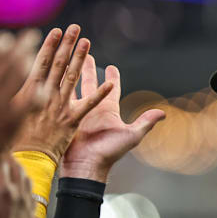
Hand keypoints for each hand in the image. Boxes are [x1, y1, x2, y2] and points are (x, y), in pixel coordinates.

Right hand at [0, 30, 43, 186]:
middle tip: (32, 36)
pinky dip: (36, 94)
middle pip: (5, 64)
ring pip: (17, 80)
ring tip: (38, 55)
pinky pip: (28, 104)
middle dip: (20, 48)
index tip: (6, 38)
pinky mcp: (10, 124)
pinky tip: (45, 87)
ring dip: (29, 64)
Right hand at [0, 155, 33, 217]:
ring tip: (10, 166)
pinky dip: (25, 184)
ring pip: (26, 178)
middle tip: (0, 153)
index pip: (1, 162)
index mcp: (2, 190)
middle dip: (7, 158)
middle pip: (16, 167)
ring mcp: (26, 202)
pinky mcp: (31, 211)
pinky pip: (32, 192)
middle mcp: (18, 193)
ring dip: (18, 169)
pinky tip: (20, 185)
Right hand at [11, 25, 112, 162]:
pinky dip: (99, 95)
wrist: (21, 162)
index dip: (48, 46)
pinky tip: (110, 83)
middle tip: (74, 27)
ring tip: (87, 42)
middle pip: (57, 65)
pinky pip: (88, 106)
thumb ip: (2, 93)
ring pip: (72, 79)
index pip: (39, 63)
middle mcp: (44, 96)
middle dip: (66, 45)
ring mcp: (58, 108)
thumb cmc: (8, 141)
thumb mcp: (0, 112)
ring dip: (80, 59)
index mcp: (27, 92)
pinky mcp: (70, 122)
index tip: (55, 31)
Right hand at [60, 55, 164, 181]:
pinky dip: (58, 85)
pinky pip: (61, 97)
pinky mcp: (64, 116)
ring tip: (68, 57)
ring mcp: (78, 111)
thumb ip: (145, 122)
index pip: (112, 88)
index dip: (113, 77)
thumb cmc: (110, 152)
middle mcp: (93, 108)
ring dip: (71, 72)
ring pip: (74, 86)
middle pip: (91, 83)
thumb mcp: (131, 136)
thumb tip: (164, 113)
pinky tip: (52, 73)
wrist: (87, 165)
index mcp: (108, 110)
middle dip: (89, 68)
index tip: (112, 66)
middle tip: (87, 53)